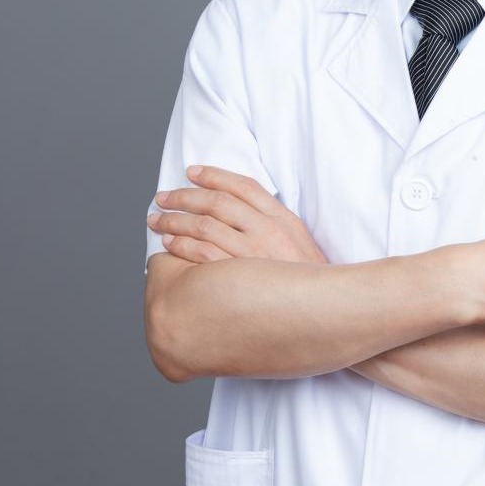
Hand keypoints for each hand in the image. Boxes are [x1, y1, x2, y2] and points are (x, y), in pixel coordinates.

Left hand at [146, 165, 327, 264]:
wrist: (327, 313)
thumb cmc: (309, 280)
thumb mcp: (300, 242)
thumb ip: (274, 223)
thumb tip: (240, 209)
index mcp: (283, 218)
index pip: (243, 186)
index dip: (213, 175)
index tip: (191, 172)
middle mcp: (268, 231)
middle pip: (218, 203)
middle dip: (184, 196)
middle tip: (162, 198)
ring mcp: (254, 254)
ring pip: (205, 226)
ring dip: (175, 221)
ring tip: (157, 220)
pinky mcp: (242, 279)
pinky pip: (203, 255)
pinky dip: (182, 246)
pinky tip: (169, 244)